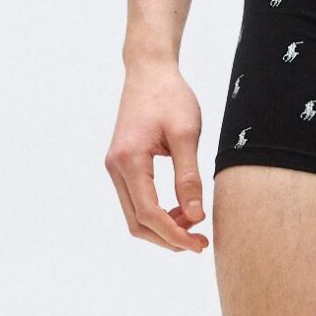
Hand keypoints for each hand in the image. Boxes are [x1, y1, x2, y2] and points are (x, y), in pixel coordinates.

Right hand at [105, 62, 209, 252]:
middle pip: (137, 222)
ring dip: (162, 227)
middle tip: (199, 242)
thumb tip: (196, 216)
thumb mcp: (186, 134)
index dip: (175, 235)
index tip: (200, 244)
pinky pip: (135, 200)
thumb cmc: (170, 96)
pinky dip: (156, 213)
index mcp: (130, 160)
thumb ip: (189, 177)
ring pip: (134, 215)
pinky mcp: (122, 165)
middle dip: (168, 238)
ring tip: (193, 224)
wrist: (149, 71)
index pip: (149, 214)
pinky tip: (180, 209)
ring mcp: (115, 167)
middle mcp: (116, 167)